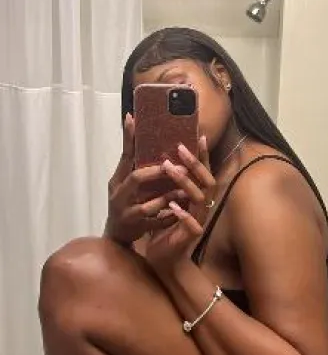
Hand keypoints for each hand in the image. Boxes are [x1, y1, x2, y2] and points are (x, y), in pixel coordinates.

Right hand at [106, 114, 185, 245]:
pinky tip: (180, 212)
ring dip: (168, 196)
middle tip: (180, 166)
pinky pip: (155, 222)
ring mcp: (126, 212)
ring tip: (185, 190)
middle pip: (136, 178)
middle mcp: (119, 194)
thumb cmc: (126, 204)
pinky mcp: (135, 227)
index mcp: (118, 179)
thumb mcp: (125, 183)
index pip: (124, 155)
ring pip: (147, 204)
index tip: (133, 118)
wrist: (116, 236)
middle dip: (158, 172)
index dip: (128, 137)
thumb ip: (135, 165)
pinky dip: (168, 216)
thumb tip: (147, 137)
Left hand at [144, 136, 215, 271]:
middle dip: (194, 164)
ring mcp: (198, 221)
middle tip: (180, 147)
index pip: (204, 173)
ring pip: (198, 198)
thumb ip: (168, 184)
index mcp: (197, 197)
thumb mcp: (166, 201)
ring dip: (185, 183)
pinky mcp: (190, 237)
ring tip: (169, 169)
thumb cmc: (164, 229)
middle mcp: (202, 207)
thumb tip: (160, 158)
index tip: (199, 136)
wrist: (164, 259)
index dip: (203, 156)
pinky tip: (172, 206)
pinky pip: (191, 224)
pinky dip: (182, 214)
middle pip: (206, 181)